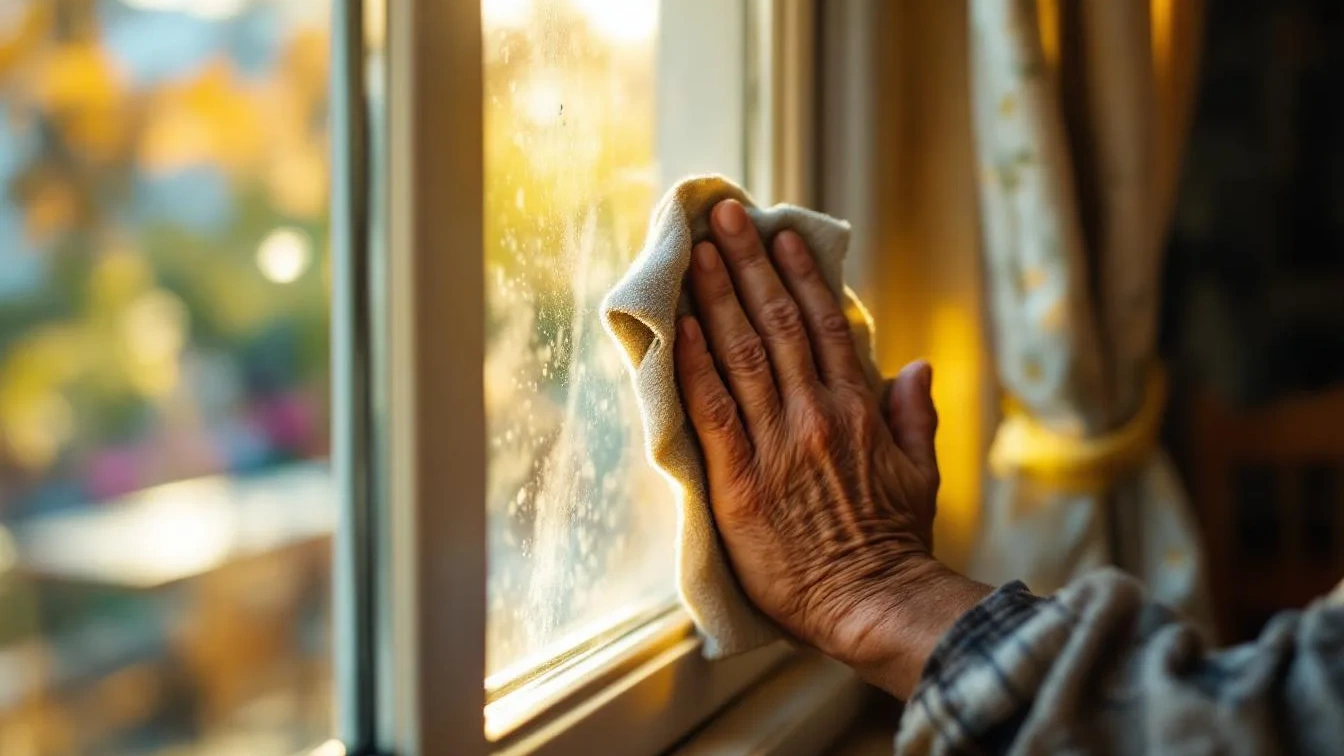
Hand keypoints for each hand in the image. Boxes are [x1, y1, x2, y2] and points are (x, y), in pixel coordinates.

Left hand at [674, 199, 989, 697]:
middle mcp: (815, 413)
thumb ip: (915, 416)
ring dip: (717, 297)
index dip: (799, 274)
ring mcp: (776, 442)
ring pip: (743, 353)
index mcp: (857, 408)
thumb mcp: (921, 474)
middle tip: (723, 216)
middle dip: (747, 264)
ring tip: (697, 251)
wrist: (872, 601)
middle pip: (776, 323)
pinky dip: (696, 364)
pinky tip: (680, 326)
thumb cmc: (895, 542)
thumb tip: (916, 366)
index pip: (823, 324)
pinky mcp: (740, 479)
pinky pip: (714, 409)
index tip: (779, 235)